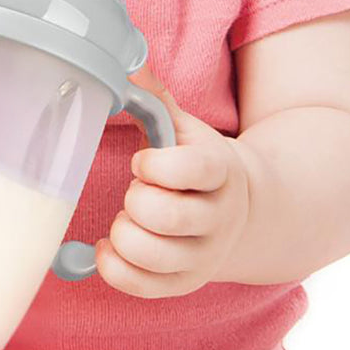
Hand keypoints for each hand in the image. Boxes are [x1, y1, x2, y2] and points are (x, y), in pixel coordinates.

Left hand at [94, 63, 250, 297]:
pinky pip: (142, 287)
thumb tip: (126, 63)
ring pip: (152, 256)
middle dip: (135, 201)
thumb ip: (154, 97)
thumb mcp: (183, 127)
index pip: (191, 169)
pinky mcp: (186, 284)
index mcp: (220, 170)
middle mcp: (218, 218)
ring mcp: (204, 256)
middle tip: (134, 190)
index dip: (156, 165)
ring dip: (124, 233)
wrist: (239, 210)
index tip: (142, 160)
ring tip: (127, 219)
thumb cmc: (196, 162)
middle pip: (167, 217)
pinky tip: (110, 247)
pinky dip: (113, 267)